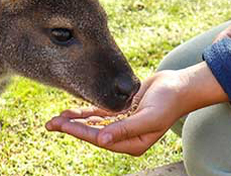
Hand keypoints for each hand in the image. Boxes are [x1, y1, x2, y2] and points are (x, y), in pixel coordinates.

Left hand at [45, 64, 226, 155]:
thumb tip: (102, 140)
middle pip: (92, 133)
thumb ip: (125, 129)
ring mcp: (122, 124)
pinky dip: (86, 112)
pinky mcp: (122, 111)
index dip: (81, 133)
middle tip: (51, 124)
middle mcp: (125, 136)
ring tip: (55, 119)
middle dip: (72, 128)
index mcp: (132, 144)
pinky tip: (71, 110)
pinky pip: (99, 114)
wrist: (179, 86)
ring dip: (75, 121)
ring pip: (93, 124)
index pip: (100, 139)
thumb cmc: (168, 102)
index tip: (64, 126)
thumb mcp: (149, 117)